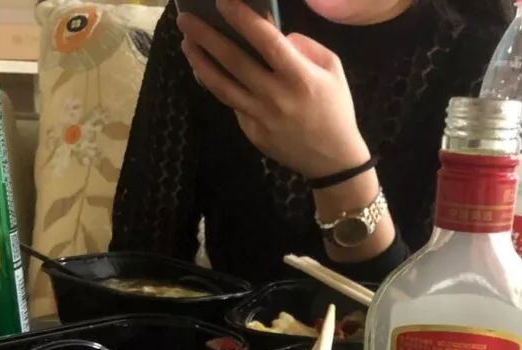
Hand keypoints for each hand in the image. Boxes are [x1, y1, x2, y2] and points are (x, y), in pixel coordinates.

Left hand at [178, 0, 370, 178]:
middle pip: (234, 61)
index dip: (241, 18)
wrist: (334, 160)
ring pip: (223, 87)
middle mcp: (276, 96)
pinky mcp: (253, 133)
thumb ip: (306, 47)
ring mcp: (261, 117)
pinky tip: (209, 72)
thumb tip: (278, 35)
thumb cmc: (336, 110)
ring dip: (201, 63)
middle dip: (206, 36)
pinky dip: (220, 87)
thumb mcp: (333, 70)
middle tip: (186, 20)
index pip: (264, 40)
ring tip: (187, 45)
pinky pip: (234, 105)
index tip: (222, 1)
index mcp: (299, 77)